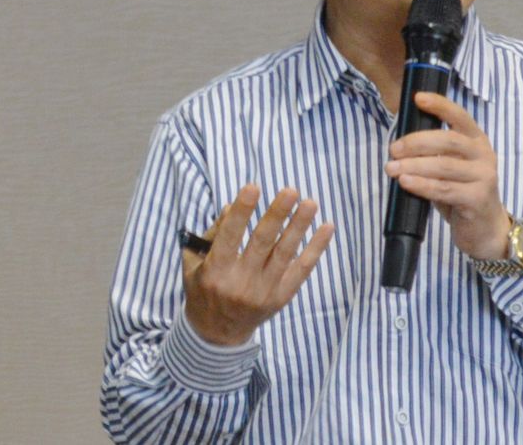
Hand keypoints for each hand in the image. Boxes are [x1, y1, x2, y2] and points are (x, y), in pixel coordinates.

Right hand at [181, 184, 334, 346]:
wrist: (217, 334)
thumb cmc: (204, 288)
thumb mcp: (195, 263)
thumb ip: (212, 233)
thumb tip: (232, 206)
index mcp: (215, 271)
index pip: (229, 237)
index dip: (241, 212)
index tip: (253, 187)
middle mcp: (240, 282)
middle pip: (262, 243)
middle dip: (277, 215)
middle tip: (290, 191)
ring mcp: (264, 291)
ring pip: (285, 253)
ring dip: (299, 226)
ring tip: (310, 203)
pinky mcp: (281, 297)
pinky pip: (302, 269)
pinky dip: (316, 248)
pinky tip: (327, 227)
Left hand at [384, 92, 510, 260]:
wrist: (486, 229)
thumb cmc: (462, 193)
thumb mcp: (451, 168)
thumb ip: (434, 154)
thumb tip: (399, 146)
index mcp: (477, 140)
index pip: (460, 116)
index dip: (440, 105)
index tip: (418, 98)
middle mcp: (484, 154)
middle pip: (448, 140)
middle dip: (416, 142)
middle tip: (393, 149)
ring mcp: (484, 177)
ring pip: (444, 166)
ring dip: (413, 165)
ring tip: (391, 168)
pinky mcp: (478, 199)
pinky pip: (444, 189)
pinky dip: (422, 185)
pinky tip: (406, 183)